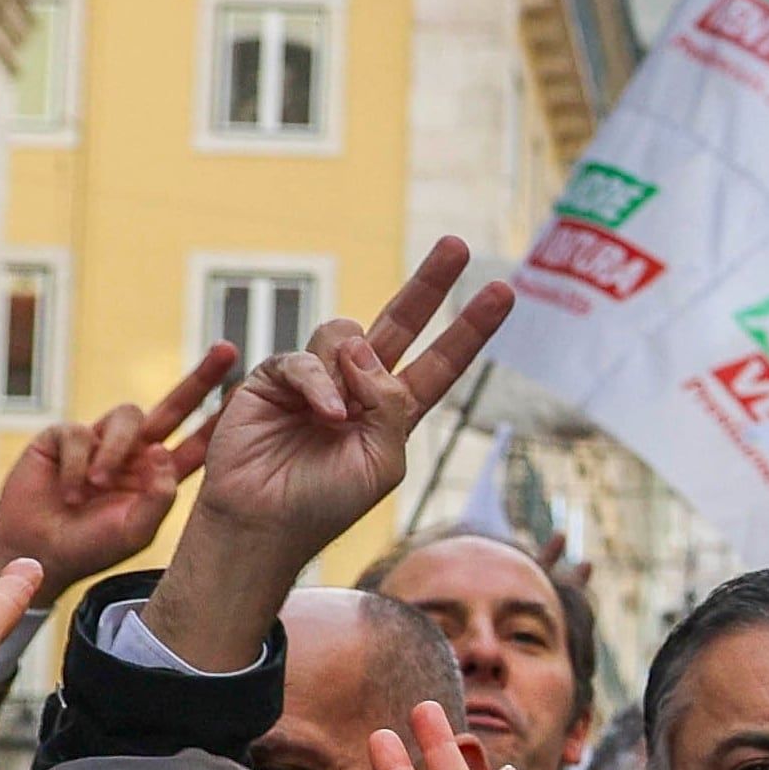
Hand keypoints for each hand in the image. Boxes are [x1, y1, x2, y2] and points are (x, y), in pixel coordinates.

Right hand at [0, 350, 225, 600]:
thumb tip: (164, 451)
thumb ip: (158, 497)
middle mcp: (135, 452)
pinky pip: (79, 433)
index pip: (199, 442)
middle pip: (174, 407)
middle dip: (201, 379)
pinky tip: (69, 492)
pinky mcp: (63, 436)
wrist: (38, 552)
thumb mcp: (136, 530)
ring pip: (128, 416)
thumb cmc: (90, 545)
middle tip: (228, 351)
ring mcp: (100, 440)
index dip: (221, 419)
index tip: (249, 393)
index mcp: (158, 474)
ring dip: (114, 451)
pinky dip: (76, 464)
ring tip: (97, 485)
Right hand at [189, 237, 513, 572]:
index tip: (504, 293)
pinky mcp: (274, 377)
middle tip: (459, 245)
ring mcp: (317, 378)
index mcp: (395, 411)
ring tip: (339, 418)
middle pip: (401, 323)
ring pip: (346, 333)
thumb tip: (366, 348)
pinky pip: (306, 358)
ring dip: (351, 369)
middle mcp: (359, 387)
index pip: (441, 362)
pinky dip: (320, 384)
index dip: (470, 329)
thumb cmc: (325, 504)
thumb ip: (391, 405)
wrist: (264, 524)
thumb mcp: (384, 461)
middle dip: (430, 284)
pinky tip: (326, 414)